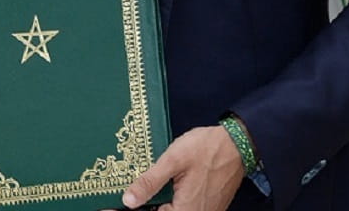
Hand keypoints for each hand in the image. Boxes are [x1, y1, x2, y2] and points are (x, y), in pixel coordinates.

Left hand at [121, 124, 245, 209]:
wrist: (238, 144)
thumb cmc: (206, 149)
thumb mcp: (173, 161)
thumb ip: (150, 182)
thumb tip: (128, 202)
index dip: (132, 210)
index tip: (109, 206)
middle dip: (144, 205)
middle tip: (125, 196)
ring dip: (155, 202)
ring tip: (137, 191)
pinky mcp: (207, 207)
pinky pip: (183, 208)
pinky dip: (169, 201)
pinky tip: (157, 189)